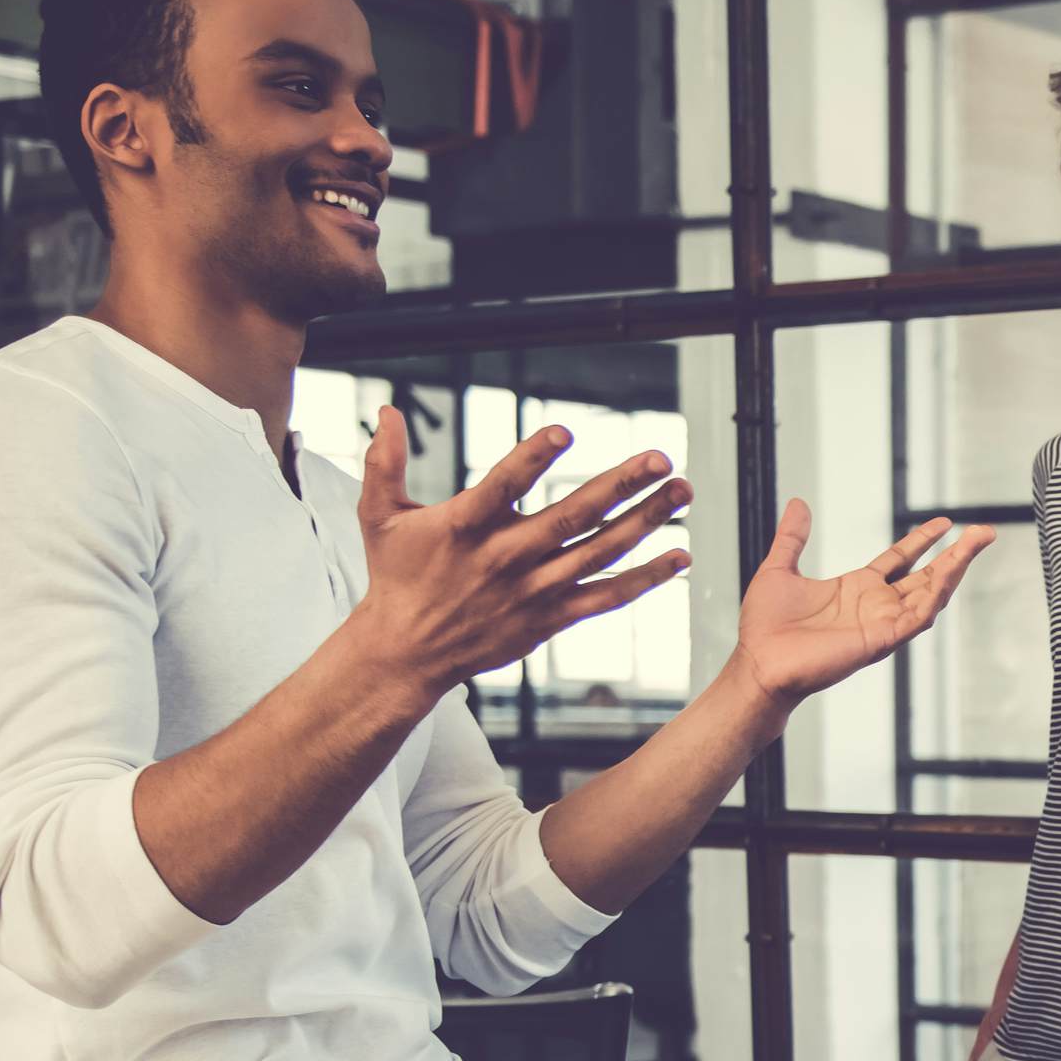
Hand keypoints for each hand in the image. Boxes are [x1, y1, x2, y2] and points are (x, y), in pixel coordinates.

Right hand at [349, 412, 692, 701]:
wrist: (408, 651)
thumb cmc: (396, 577)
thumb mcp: (379, 516)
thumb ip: (384, 461)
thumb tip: (387, 410)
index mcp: (465, 527)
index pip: (502, 485)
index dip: (531, 459)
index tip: (563, 432)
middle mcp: (506, 558)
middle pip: (572, 517)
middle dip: (620, 485)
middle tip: (659, 458)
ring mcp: (534, 590)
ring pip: (600, 552)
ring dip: (646, 521)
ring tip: (681, 491)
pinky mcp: (552, 617)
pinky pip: (608, 597)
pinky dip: (647, 579)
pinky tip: (680, 556)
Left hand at [731, 505, 994, 706]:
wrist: (759, 663)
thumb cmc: (766, 628)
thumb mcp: (780, 569)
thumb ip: (793, 537)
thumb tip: (798, 503)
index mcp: (857, 589)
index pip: (901, 560)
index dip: (923, 540)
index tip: (944, 522)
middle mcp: (876, 606)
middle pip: (927, 575)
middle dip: (957, 554)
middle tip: (985, 531)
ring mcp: (882, 624)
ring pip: (931, 594)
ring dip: (956, 569)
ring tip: (977, 543)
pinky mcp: (881, 641)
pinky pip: (917, 618)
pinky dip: (935, 598)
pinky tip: (949, 577)